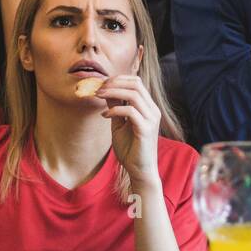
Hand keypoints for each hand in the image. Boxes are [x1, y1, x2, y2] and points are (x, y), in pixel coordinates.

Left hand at [97, 75, 161, 192]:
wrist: (140, 171)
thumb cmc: (130, 149)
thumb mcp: (119, 124)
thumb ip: (116, 108)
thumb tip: (106, 91)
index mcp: (148, 107)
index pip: (136, 82)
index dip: (118, 79)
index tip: (101, 84)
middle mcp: (153, 110)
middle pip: (136, 84)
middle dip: (114, 82)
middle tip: (98, 88)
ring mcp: (151, 119)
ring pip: (133, 94)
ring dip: (113, 92)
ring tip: (98, 96)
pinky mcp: (146, 129)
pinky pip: (130, 111)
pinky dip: (115, 110)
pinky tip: (104, 116)